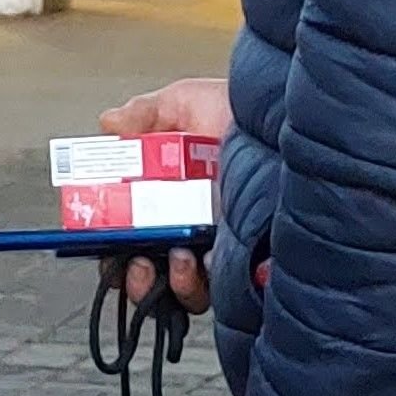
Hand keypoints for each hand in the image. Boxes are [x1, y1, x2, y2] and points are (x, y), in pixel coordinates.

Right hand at [100, 77, 248, 313]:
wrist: (289, 122)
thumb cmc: (245, 113)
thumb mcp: (186, 103)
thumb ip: (144, 115)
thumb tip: (109, 124)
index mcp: (168, 200)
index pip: (129, 241)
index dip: (111, 251)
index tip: (105, 243)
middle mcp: (192, 230)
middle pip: (151, 278)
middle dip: (135, 282)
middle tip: (136, 265)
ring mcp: (222, 249)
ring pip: (187, 293)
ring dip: (172, 285)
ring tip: (177, 260)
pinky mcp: (248, 260)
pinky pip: (225, 291)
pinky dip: (210, 283)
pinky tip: (209, 261)